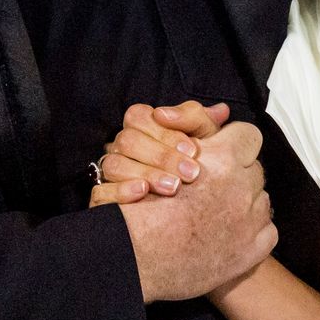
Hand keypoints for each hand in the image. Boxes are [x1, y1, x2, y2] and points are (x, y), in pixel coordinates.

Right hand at [89, 100, 229, 206]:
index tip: (191, 150)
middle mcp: (121, 147)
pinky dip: (120, 191)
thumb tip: (220, 112)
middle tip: (190, 173)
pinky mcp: (103, 199)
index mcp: (141, 127)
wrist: (191, 207)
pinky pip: (100, 193)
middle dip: (162, 156)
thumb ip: (205, 123)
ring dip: (146, 173)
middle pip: (127, 140)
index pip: (138, 117)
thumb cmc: (192, 165)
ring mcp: (110, 172)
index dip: (164, 133)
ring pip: (114, 165)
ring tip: (173, 188)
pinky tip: (143, 193)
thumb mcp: (202, 141)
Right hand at [121, 120, 276, 302]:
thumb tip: (223, 111)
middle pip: (254, 169)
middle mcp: (242, 186)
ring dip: (245, 203)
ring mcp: (250, 220)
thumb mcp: (163, 154)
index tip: (225, 154)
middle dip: (239, 175)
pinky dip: (252, 232)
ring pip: (262, 199)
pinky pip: (267, 230)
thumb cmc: (144, 206)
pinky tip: (227, 235)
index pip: (249, 135)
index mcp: (223, 158)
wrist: (136, 257)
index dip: (236, 143)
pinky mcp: (253, 250)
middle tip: (214, 189)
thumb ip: (195, 127)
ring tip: (217, 214)